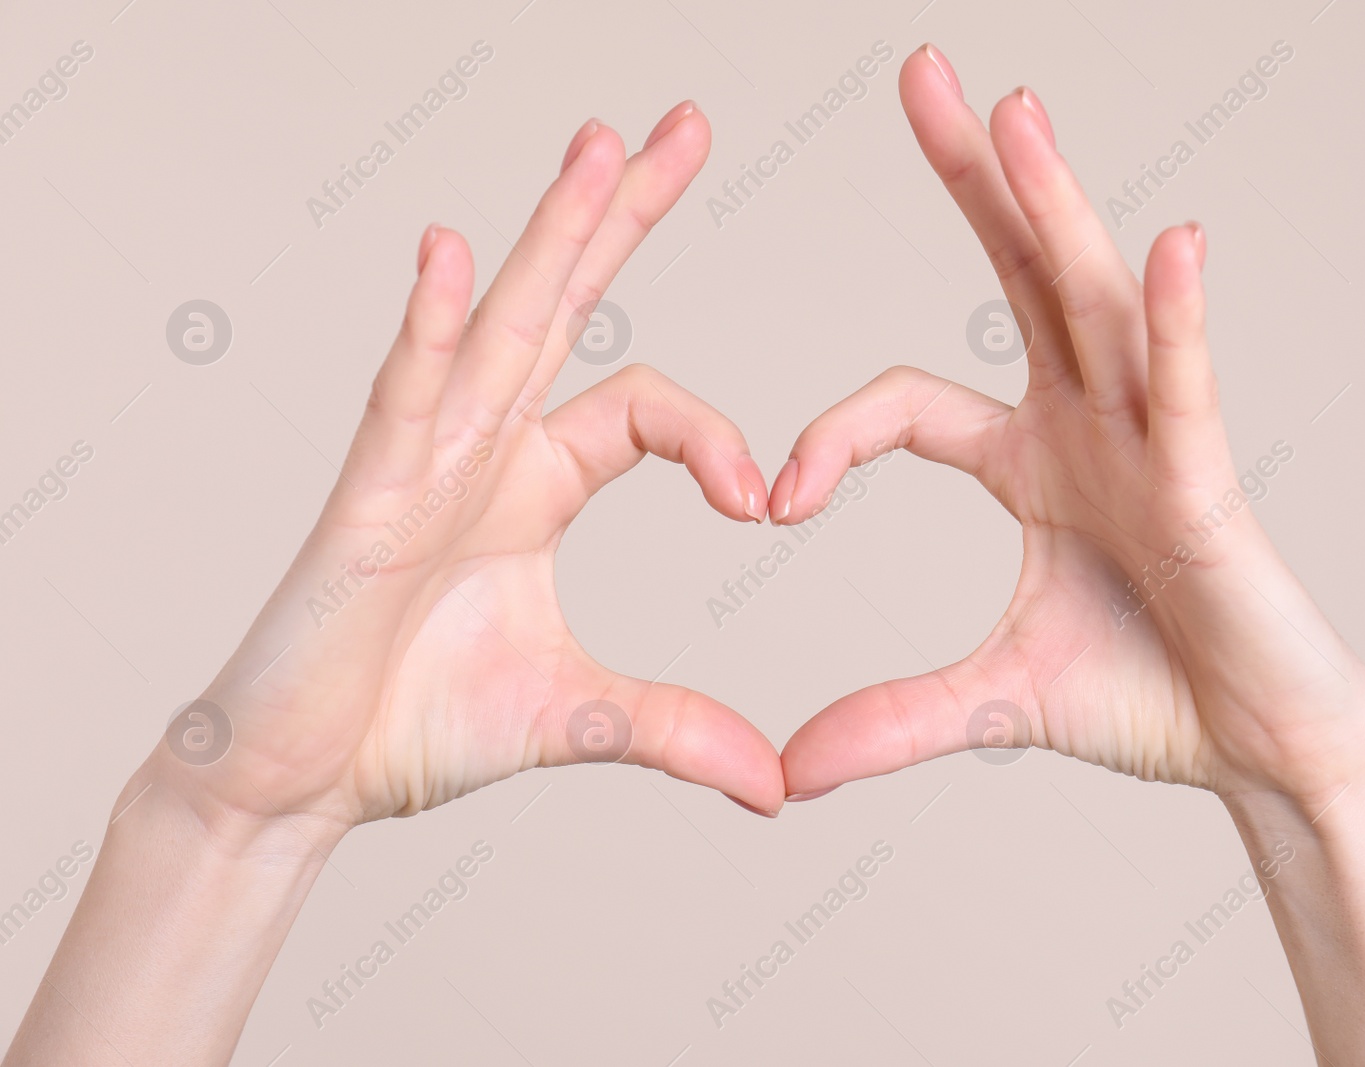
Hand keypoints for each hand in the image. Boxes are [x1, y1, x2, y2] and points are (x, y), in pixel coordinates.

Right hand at [162, 103, 785, 837]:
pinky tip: (449, 253)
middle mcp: (482, 447)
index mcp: (536, 481)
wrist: (306, 778)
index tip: (768, 505)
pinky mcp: (368, 498)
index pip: (644, 408)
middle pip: (564, 308)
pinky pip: (404, 397)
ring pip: (494, 326)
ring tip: (599, 146)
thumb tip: (776, 785)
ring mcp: (422, 460)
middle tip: (681, 129)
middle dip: (622, 217)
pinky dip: (426, 328)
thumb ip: (679, 733)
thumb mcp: (580, 721)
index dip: (717, 439)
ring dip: (546, 234)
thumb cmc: (416, 723)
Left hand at [776, 47, 1364, 806]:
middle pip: (1019, 278)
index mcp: (1033, 458)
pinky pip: (1189, 391)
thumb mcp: (994, 701)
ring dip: (1056, 208)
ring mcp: (1152, 440)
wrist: (1260, 750)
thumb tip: (787, 773)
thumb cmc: (1152, 696)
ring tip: (1014, 112)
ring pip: (1096, 305)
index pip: (908, 403)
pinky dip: (1179, 324)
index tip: (772, 503)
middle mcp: (1091, 423)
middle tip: (923, 74)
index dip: (832, 439)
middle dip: (973, 178)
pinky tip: (1168, 247)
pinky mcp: (1207, 485)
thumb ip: (891, 721)